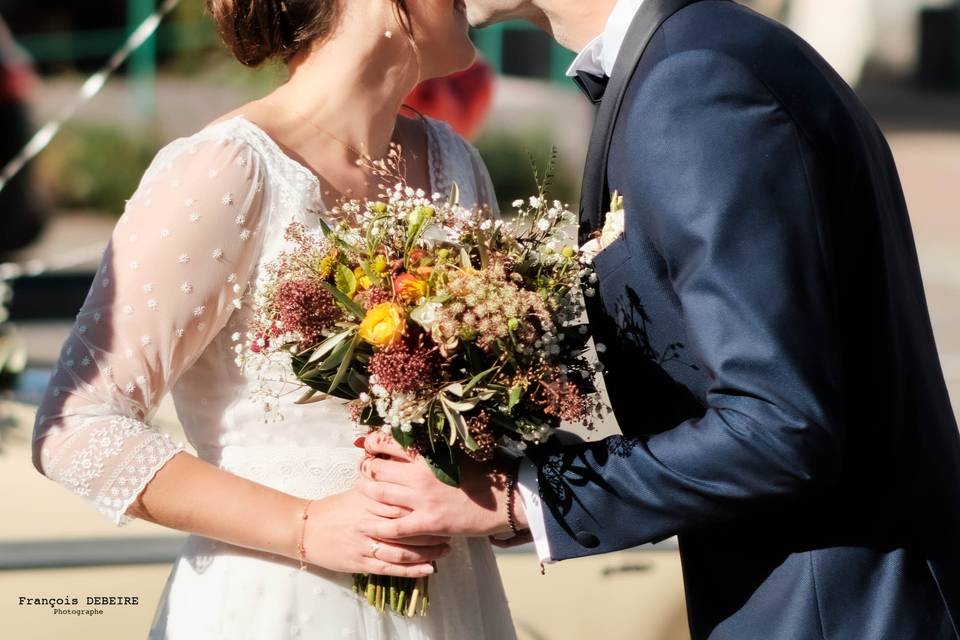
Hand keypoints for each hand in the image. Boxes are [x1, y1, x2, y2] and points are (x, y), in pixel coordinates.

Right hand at [301, 489, 450, 577]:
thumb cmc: (335, 508)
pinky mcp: (361, 563)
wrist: (306, 529)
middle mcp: (370, 521)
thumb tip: (403, 471)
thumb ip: (380, 485)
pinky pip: (391, 568)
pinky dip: (412, 570)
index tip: (444, 505)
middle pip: (409, 526)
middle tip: (452, 528)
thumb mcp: (357, 490)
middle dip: (433, 529)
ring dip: (428, 552)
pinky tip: (429, 569)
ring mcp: (365, 544)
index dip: (426, 505)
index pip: (405, 502)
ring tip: (446, 549)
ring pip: (403, 550)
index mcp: (370, 500)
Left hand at [355, 431, 529, 540]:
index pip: (386, 442)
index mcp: (428, 452)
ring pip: (377, 494)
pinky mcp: (428, 523)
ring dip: (368, 493)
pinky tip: (370, 526)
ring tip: (368, 493)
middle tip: (366, 472)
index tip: (367, 446)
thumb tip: (412, 436)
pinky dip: (378, 527)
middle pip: (375, 468)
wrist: (508, 498)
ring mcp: (422, 499)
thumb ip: (434, 444)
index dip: (371, 443)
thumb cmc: (488, 471)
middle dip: (365, 469)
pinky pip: (392, 527)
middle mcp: (420, 473)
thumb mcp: (459, 450)